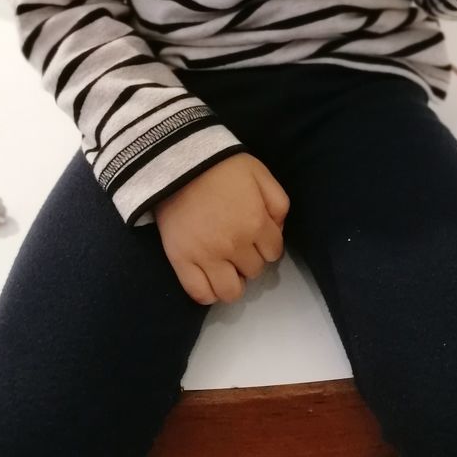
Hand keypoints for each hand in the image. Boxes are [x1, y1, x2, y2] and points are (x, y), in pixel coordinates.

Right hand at [154, 153, 289, 305]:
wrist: (178, 162)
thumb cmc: (222, 166)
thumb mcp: (261, 173)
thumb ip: (278, 202)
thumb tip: (278, 230)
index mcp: (256, 223)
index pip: (274, 252)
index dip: (267, 244)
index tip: (257, 235)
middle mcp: (234, 245)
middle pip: (254, 271)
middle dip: (251, 258)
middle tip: (239, 244)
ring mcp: (207, 256)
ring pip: (231, 291)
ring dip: (234, 281)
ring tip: (227, 267)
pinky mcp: (181, 260)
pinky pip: (199, 294)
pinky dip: (209, 293)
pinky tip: (211, 279)